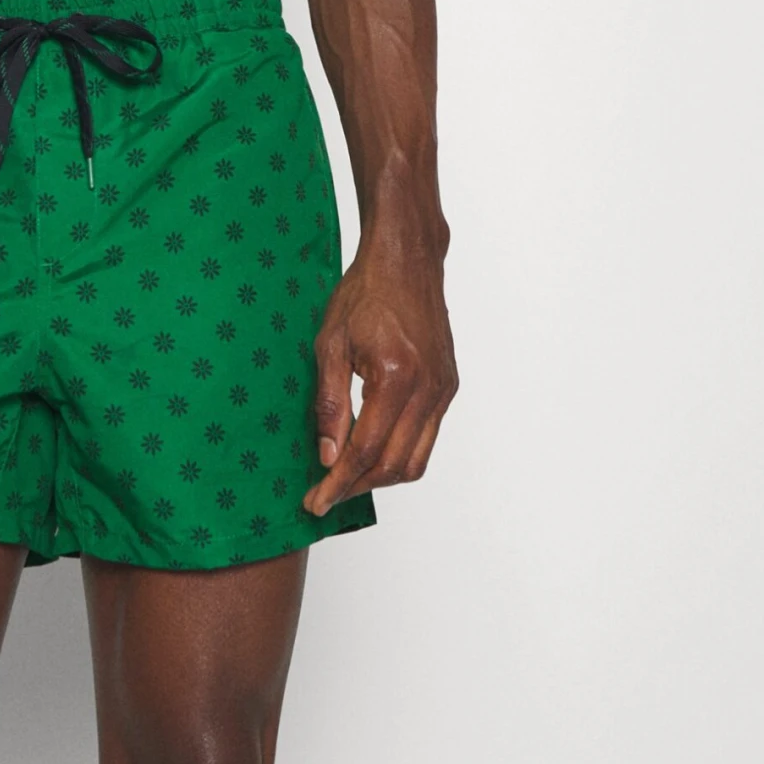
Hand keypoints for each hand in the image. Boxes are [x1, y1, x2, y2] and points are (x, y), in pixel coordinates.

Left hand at [302, 239, 457, 516]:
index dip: (339, 483)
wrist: (405, 262)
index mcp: (395, 377)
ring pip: (416, 461)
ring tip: (346, 477)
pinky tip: (372, 449)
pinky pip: (426, 439)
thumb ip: (329, 403)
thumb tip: (327, 456)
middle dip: (357, 488)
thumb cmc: (365, 294)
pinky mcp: (448, 387)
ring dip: (380, 478)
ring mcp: (443, 390)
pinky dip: (399, 454)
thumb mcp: (330, 343)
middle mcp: (428, 390)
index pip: (366, 451)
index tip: (316, 502)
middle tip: (325, 494)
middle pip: (394, 466)